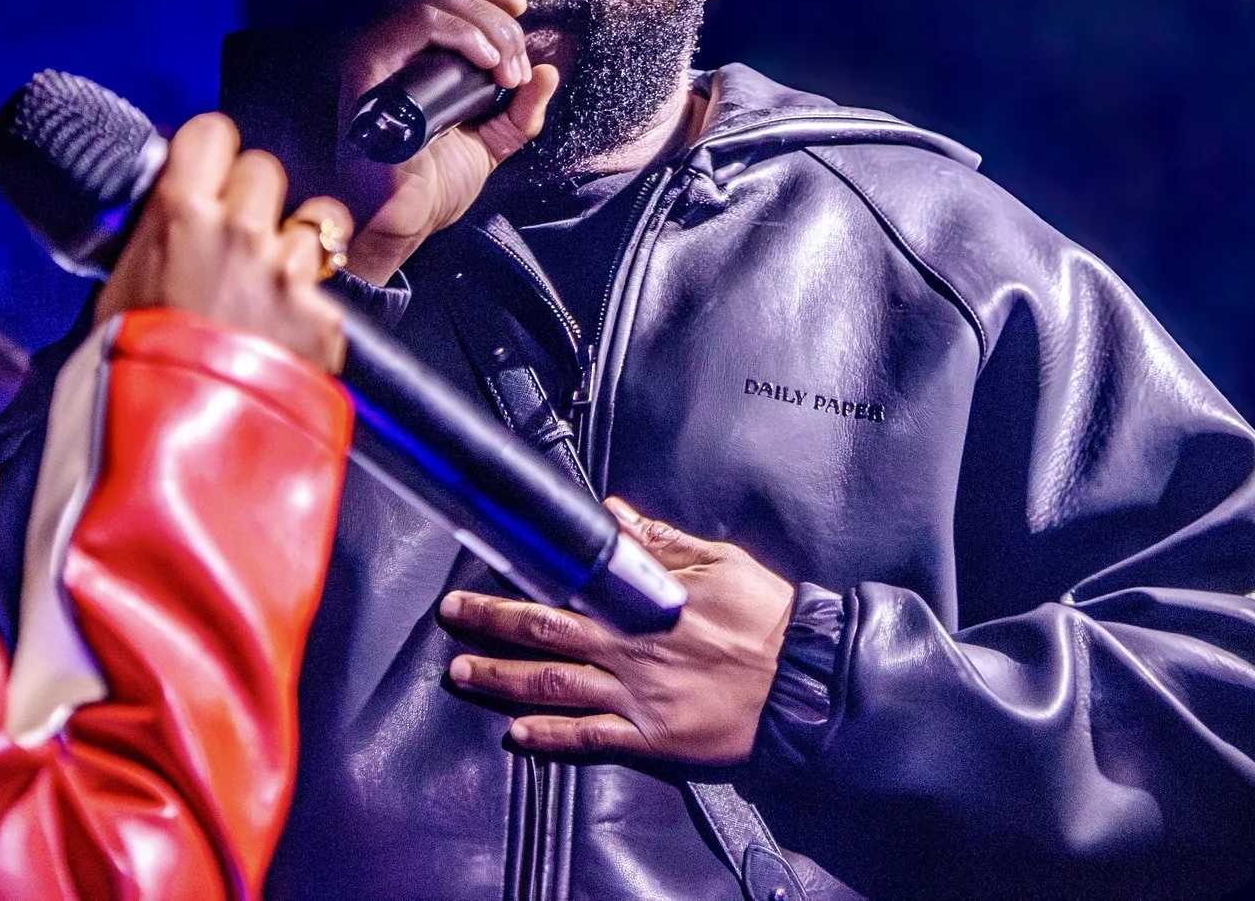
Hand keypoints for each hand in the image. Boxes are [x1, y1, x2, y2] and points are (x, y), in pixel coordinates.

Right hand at [94, 111, 352, 374]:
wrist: (166, 444)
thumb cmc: (129, 375)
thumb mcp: (118, 288)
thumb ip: (153, 239)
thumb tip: (163, 220)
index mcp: (179, 215)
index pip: (214, 133)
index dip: (214, 151)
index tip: (211, 167)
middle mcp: (239, 232)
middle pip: (266, 170)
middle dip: (253, 198)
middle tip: (235, 238)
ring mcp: (287, 273)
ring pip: (313, 221)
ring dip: (294, 246)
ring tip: (267, 287)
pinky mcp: (323, 317)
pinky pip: (327, 291)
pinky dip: (310, 308)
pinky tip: (282, 334)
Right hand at [335, 0, 558, 282]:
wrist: (406, 222)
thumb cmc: (436, 185)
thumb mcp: (493, 141)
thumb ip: (521, 111)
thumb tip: (549, 72)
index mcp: (416, 61)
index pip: (450, 1)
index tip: (521, 11)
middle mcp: (394, 51)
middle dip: (500, 26)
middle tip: (518, 71)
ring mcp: (379, 55)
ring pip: (439, 5)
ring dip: (488, 30)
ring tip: (507, 72)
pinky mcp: (371, 66)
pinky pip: (419, 25)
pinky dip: (462, 34)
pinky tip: (487, 62)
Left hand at [441, 500, 794, 766]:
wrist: (802, 681)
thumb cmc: (765, 616)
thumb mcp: (717, 561)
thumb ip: (660, 541)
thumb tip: (615, 516)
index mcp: (641, 602)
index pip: (567, 584)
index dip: (522, 577)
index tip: (487, 564)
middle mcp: (627, 648)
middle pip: (543, 633)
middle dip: (491, 623)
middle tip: (452, 616)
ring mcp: (636, 696)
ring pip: (552, 686)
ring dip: (501, 679)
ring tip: (461, 673)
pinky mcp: (651, 737)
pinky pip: (589, 737)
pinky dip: (549, 737)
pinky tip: (517, 735)